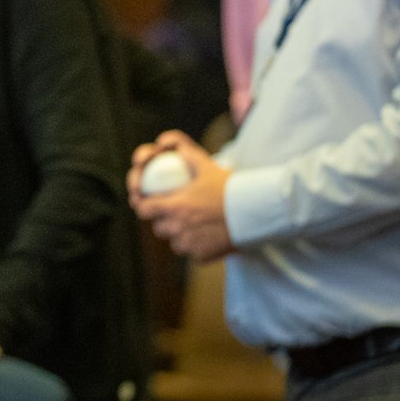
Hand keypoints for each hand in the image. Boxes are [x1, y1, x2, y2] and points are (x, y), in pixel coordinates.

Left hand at [130, 130, 235, 261]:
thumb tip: (169, 143)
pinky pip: (193, 255)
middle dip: (165, 221)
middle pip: (159, 228)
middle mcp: (178, 227)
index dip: (145, 206)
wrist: (256, 211)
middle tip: (180, 214)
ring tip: (196, 226)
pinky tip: (210, 238)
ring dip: (180, 236)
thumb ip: (186, 153)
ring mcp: (189, 244)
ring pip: (175, 243)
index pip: (143, 210)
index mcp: (174, 206)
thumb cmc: (231, 188)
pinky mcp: (202, 256)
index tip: (152, 204)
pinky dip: (198, 248)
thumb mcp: (207, 166)